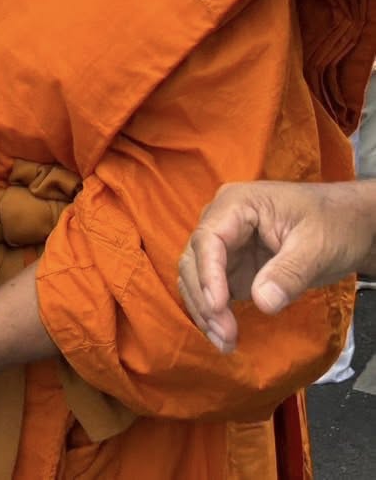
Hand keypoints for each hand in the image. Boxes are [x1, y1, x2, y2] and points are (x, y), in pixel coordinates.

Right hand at [177, 180, 375, 353]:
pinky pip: (212, 290)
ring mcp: (226, 246)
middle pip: (195, 260)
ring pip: (196, 277)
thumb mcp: (317, 246)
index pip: (209, 239)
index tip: (218, 307)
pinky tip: (225, 334)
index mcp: (236, 205)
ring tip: (225, 342)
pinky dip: (214, 312)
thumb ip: (289, 273)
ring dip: (205, 310)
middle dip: (204, 299)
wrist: (351, 225)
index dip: (208, 274)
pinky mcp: (233, 267)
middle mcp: (221, 223)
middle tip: (225, 335)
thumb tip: (262, 303)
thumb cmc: (334, 223)